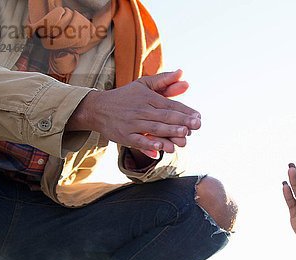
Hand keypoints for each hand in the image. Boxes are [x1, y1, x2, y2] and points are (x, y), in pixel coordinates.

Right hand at [66, 70, 198, 154]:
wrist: (97, 108)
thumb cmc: (126, 96)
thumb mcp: (143, 84)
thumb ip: (164, 81)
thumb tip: (183, 74)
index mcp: (148, 98)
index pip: (170, 104)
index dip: (185, 111)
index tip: (198, 117)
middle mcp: (141, 110)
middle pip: (164, 116)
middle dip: (182, 121)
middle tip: (197, 125)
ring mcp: (132, 124)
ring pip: (153, 129)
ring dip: (169, 132)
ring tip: (184, 135)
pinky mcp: (124, 136)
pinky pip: (138, 141)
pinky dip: (148, 145)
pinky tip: (160, 149)